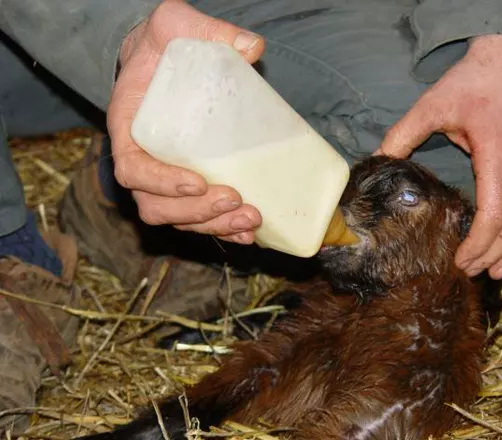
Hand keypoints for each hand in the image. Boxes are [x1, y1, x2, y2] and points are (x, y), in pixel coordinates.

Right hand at [108, 0, 264, 243]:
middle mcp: (142, 161)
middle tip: (237, 200)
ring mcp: (165, 180)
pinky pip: (199, 220)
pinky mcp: (190, 187)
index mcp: (129, 129)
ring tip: (251, 219)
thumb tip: (252, 47)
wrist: (163, 60)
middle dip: (197, 212)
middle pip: (156, 206)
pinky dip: (222, 229)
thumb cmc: (163, 46)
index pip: (132, 169)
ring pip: (179, 220)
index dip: (161, 183)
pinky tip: (249, 231)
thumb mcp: (174, 24)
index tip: (197, 181)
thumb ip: (205, 29)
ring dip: (214, 226)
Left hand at [378, 34, 501, 278]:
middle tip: (470, 271)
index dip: (478, 246)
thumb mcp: (432, 104)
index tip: (459, 261)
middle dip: (493, 256)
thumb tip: (378, 160)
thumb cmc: (474, 80)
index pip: (494, 217)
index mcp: (498, 154)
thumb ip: (403, 134)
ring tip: (496, 270)